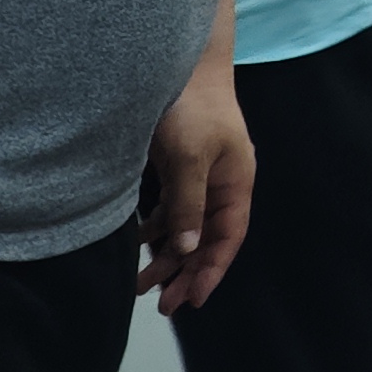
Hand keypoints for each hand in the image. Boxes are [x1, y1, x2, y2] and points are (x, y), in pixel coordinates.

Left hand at [134, 64, 254, 311]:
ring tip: (141, 285)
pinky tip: (136, 244)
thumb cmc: (192, 108)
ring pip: (185, 228)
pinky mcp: (178, 169)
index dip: (213, 270)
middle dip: (186, 272)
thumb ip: (188, 204)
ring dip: (166, 256)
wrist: (181, 64)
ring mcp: (199, 177)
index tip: (192, 301)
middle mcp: (221, 184)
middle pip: (206, 239)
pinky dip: (155, 231)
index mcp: (235, 182)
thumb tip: (186, 250)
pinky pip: (169, 211)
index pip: (228, 236)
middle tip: (162, 307)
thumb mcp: (191, 157)